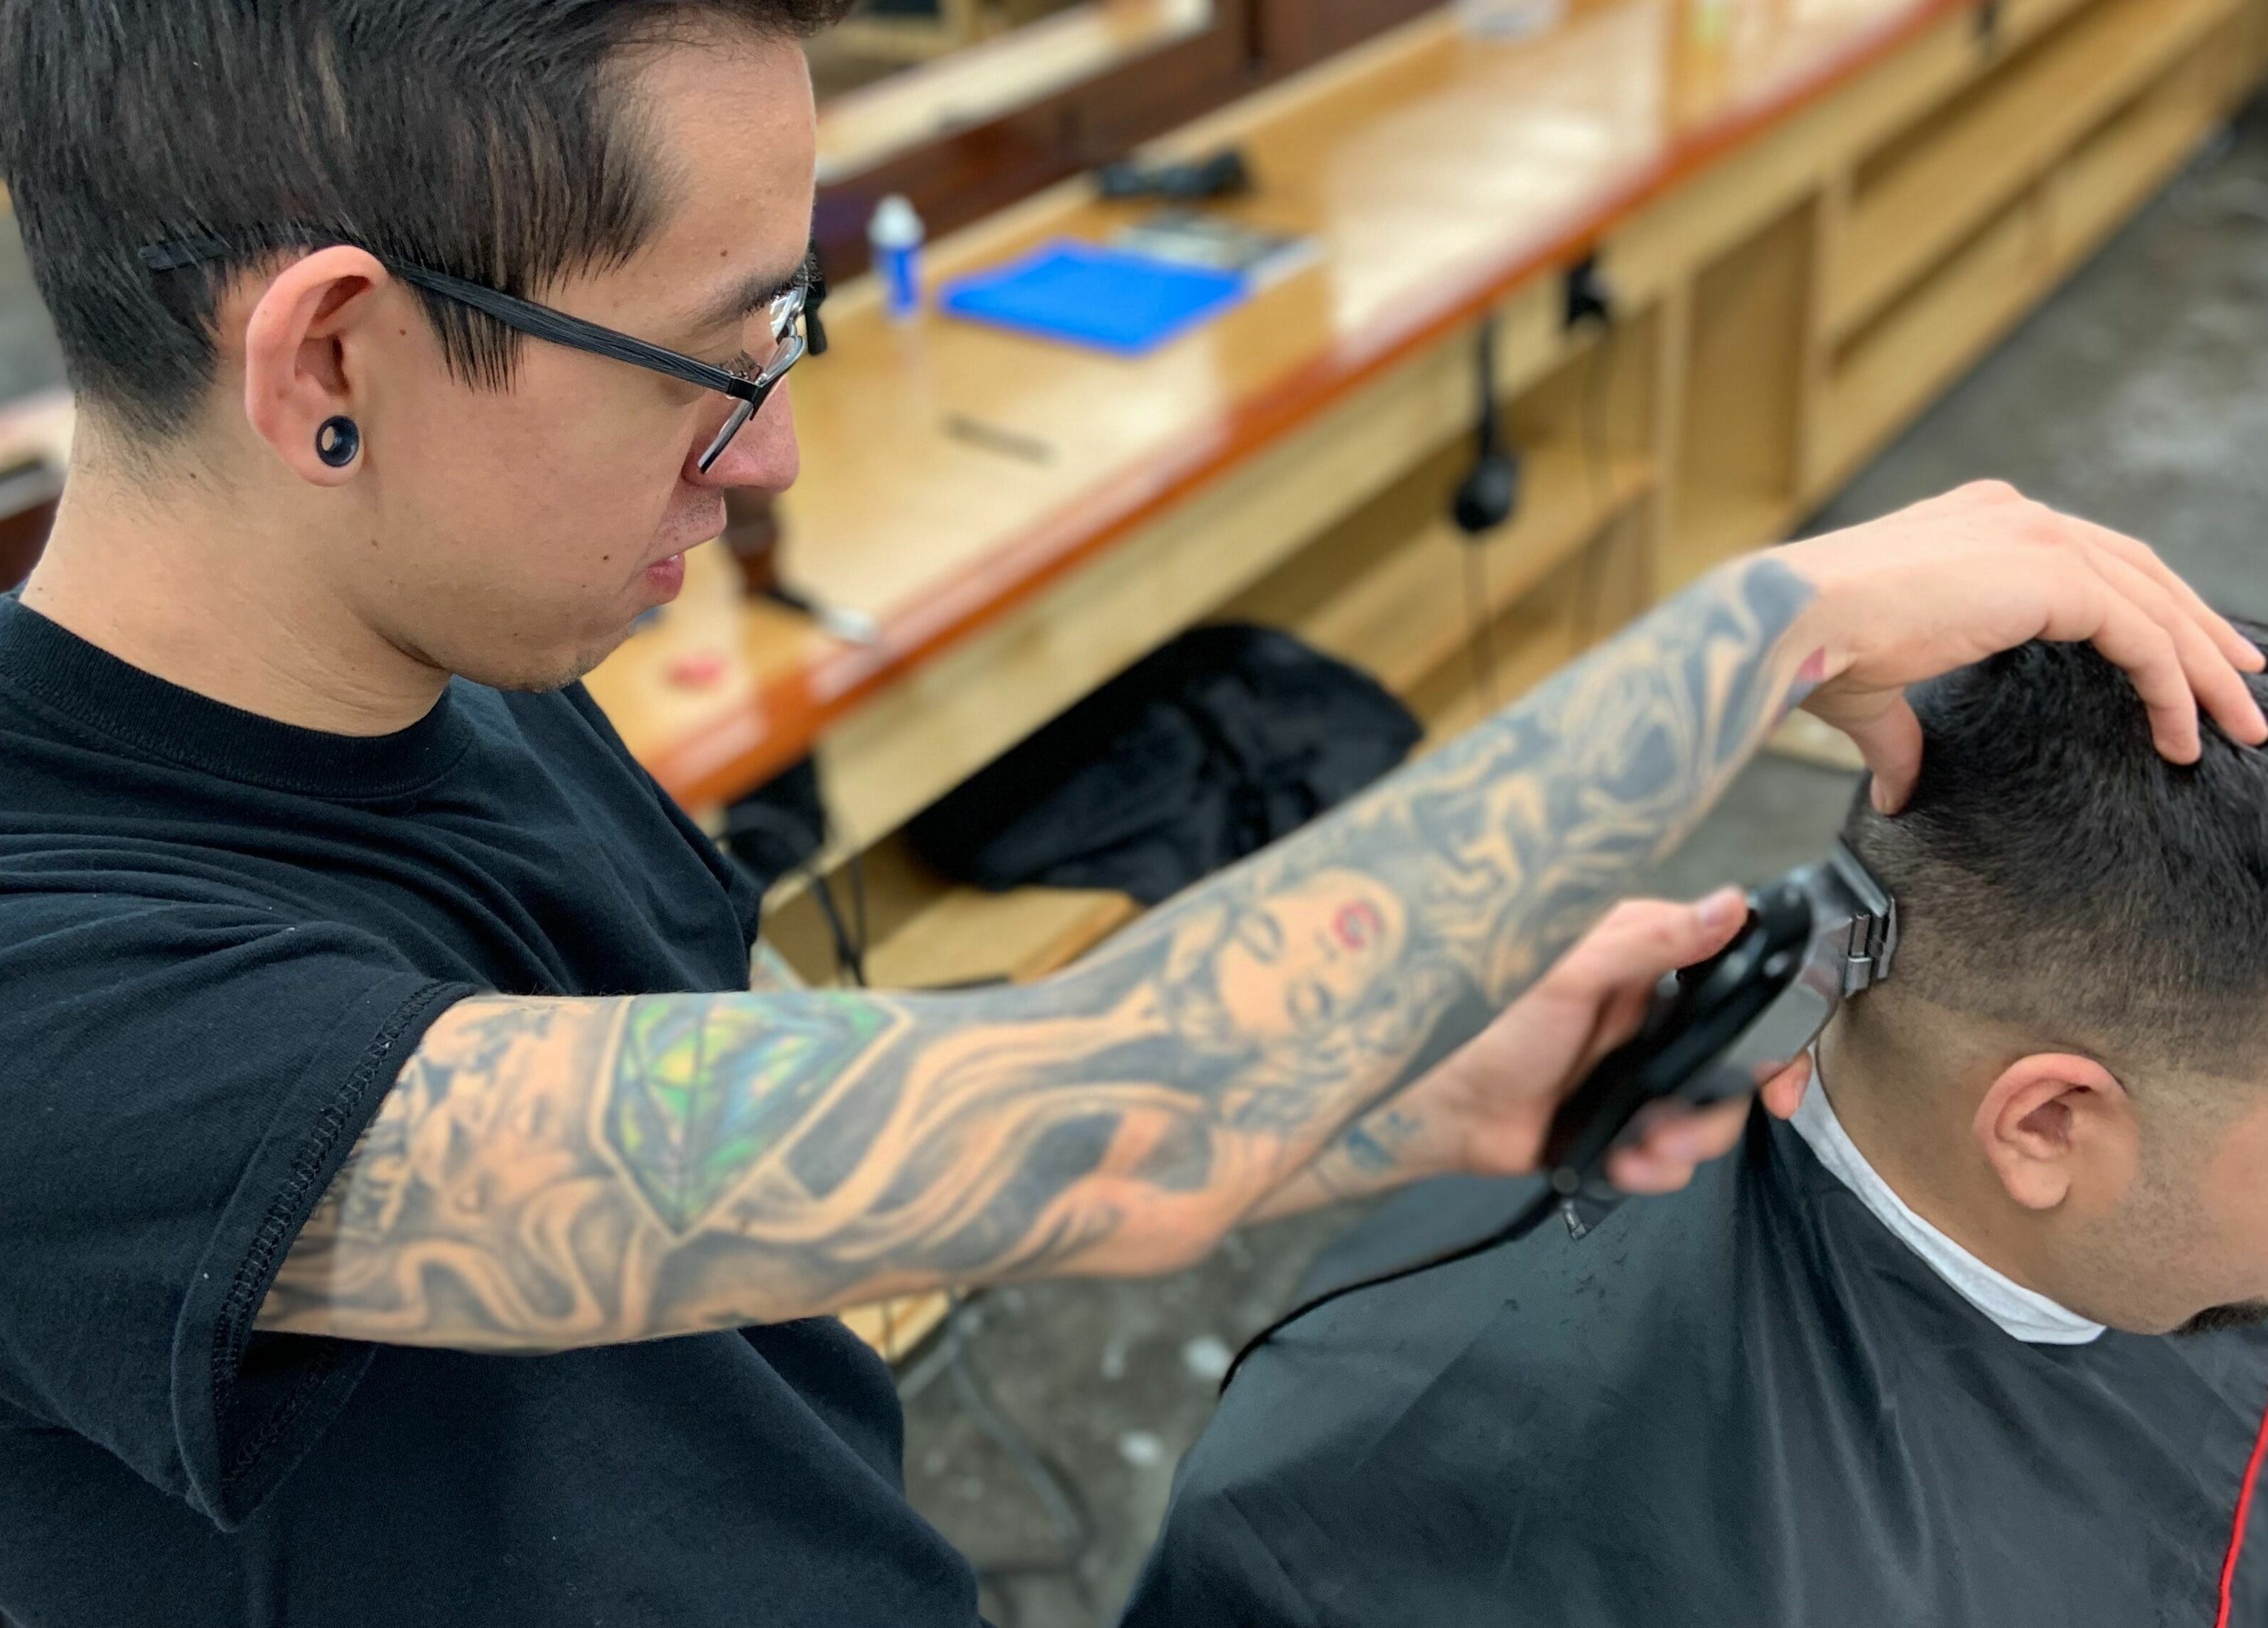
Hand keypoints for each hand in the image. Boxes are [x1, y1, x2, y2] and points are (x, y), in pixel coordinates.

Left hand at [1407, 892, 1809, 1195]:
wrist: (1440, 1110)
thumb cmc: (1489, 1025)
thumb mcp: (1569, 974)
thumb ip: (1648, 940)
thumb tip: (1729, 906)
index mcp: (1642, 963)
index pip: (1737, 980)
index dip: (1773, 1027)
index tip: (1778, 1073)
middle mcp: (1648, 1016)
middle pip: (1734, 1062)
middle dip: (1722, 1106)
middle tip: (1687, 1126)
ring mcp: (1638, 1073)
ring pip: (1707, 1115)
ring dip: (1688, 1142)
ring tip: (1646, 1151)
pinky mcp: (1621, 1123)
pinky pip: (1669, 1154)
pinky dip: (1655, 1168)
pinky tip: (1626, 1165)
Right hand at [1776, 481, 2266, 810]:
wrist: (1794, 620)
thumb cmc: (1812, 646)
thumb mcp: (1872, 691)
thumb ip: (1902, 736)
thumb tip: (1898, 790)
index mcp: (1976, 524)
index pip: (2087, 561)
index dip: (2143, 610)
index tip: (2181, 655)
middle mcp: (2013, 515)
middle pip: (2139, 573)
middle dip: (2197, 633)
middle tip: (2241, 683)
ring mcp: (2036, 537)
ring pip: (2155, 604)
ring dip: (2205, 670)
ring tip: (2238, 723)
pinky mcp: (2051, 576)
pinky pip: (2141, 637)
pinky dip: (2170, 687)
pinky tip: (2181, 732)